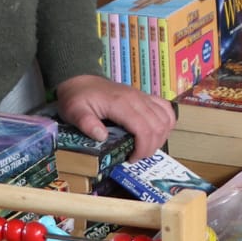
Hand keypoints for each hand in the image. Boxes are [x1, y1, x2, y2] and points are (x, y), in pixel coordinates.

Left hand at [54, 74, 176, 158]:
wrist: (82, 80)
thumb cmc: (78, 97)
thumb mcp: (74, 111)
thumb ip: (86, 123)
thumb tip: (102, 136)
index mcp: (120, 104)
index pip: (143, 129)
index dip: (142, 148)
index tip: (131, 159)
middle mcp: (136, 99)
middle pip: (158, 126)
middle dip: (151, 147)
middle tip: (136, 157)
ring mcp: (143, 97)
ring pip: (165, 118)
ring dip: (160, 137)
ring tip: (145, 148)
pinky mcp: (145, 97)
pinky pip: (165, 109)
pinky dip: (167, 123)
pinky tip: (158, 133)